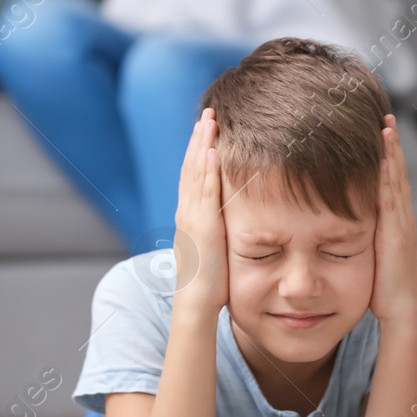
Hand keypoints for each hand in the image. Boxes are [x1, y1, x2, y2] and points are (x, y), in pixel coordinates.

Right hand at [174, 108, 228, 316]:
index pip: (194, 174)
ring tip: (209, 121)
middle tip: (208, 113)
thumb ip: (219, 227)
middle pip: (191, 166)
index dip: (199, 149)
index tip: (207, 127)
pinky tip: (213, 150)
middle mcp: (187, 211)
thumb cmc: (210, 280)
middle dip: (199, 138)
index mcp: (190, 214)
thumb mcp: (215, 245)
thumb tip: (230, 216)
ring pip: (195, 173)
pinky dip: (206, 169)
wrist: (196, 303)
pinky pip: (204, 191)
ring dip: (202, 145)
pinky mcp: (201, 225)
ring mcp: (192, 216)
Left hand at [369, 115, 416, 327]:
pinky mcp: (396, 233)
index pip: (388, 178)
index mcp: (393, 219)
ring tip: (386, 125)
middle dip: (390, 143)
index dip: (385, 153)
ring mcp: (401, 223)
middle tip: (385, 115)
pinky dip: (389, 177)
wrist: (401, 309)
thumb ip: (358, 232)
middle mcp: (400, 216)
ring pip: (396, 180)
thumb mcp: (368, 251)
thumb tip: (340, 219)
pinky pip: (392, 199)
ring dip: (392, 152)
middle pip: (395, 171)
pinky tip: (383, 158)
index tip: (378, 127)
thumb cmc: (381, 287)